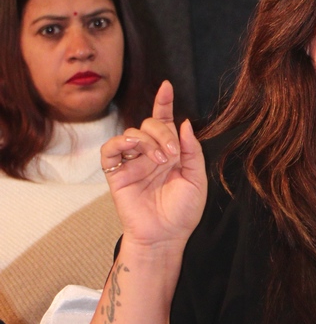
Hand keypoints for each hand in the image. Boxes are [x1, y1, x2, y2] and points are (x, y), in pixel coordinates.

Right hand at [100, 81, 206, 247]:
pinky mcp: (116, 174)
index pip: (164, 121)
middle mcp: (150, 153)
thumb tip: (184, 123)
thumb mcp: (197, 179)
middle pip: (149, 124)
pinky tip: (134, 149)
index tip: (166, 87)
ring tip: (160, 160)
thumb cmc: (182, 212)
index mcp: (170, 152)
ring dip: (148, 140)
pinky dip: (120, 143)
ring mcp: (132, 162)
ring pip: (132, 132)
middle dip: (162, 132)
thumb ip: (192, 151)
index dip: (164, 103)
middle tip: (172, 154)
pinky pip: (110, 149)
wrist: (165, 236)